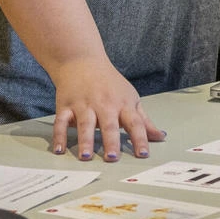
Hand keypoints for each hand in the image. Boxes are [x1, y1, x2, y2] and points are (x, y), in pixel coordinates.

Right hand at [50, 55, 164, 161]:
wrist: (81, 60)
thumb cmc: (110, 83)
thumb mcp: (130, 98)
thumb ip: (144, 121)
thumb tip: (161, 137)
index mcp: (122, 104)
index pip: (135, 123)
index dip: (140, 138)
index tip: (143, 154)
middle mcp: (104, 104)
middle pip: (109, 124)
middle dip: (111, 141)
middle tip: (112, 158)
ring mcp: (84, 105)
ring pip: (85, 124)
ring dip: (85, 140)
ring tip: (86, 157)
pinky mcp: (66, 105)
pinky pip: (61, 122)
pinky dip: (59, 136)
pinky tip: (59, 149)